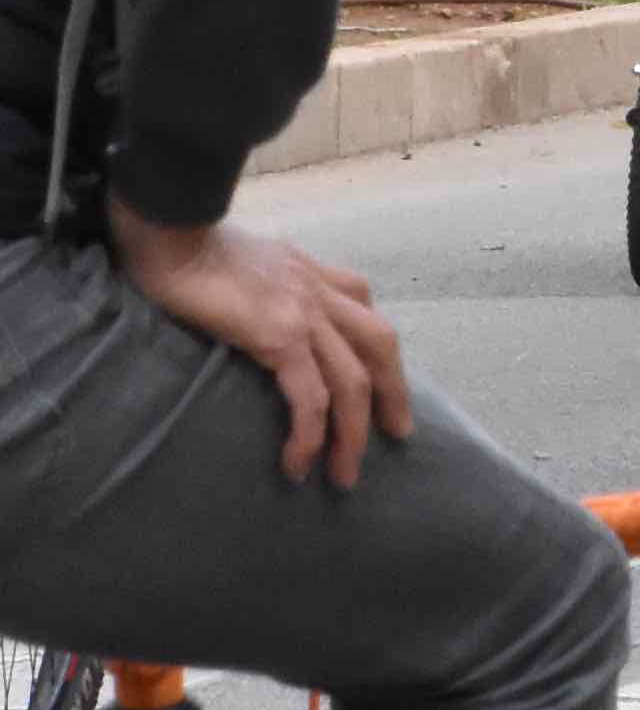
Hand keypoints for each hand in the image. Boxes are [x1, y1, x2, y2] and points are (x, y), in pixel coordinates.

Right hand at [110, 203, 412, 491]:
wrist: (172, 234)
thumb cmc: (194, 249)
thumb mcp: (252, 263)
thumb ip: (272, 284)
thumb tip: (263, 307)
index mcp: (317, 274)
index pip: (367, 315)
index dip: (379, 355)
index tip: (383, 387)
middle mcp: (323, 291)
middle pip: (380, 347)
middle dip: (393, 394)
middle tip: (396, 433)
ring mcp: (307, 313)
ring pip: (353, 381)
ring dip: (354, 434)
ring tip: (345, 476)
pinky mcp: (281, 336)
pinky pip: (310, 396)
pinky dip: (311, 435)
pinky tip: (299, 464)